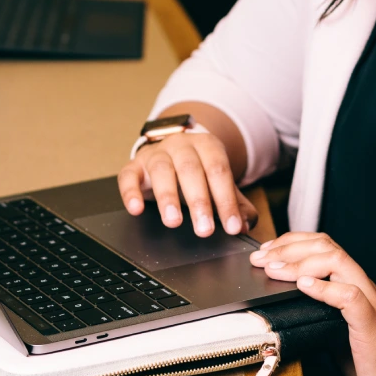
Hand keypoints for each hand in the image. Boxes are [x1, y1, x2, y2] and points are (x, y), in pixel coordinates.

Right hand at [117, 132, 256, 237]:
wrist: (173, 150)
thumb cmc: (198, 172)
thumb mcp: (219, 183)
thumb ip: (236, 203)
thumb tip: (246, 224)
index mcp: (207, 146)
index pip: (219, 171)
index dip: (226, 200)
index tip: (232, 226)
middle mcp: (181, 145)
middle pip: (191, 170)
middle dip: (199, 202)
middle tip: (205, 229)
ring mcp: (156, 153)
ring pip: (161, 170)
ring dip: (167, 197)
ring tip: (173, 222)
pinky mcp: (135, 165)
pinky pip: (129, 176)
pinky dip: (131, 193)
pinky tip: (136, 209)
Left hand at [250, 232, 375, 375]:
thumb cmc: (374, 369)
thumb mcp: (338, 334)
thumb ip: (320, 313)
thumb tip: (284, 304)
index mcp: (356, 288)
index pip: (324, 247)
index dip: (292, 243)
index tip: (266, 253)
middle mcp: (364, 289)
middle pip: (327, 246)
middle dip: (289, 247)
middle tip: (261, 258)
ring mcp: (370, 305)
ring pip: (337, 262)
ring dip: (299, 262)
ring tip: (274, 269)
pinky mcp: (372, 326)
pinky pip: (349, 297)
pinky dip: (324, 288)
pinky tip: (303, 286)